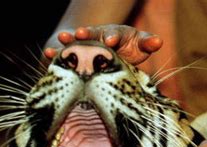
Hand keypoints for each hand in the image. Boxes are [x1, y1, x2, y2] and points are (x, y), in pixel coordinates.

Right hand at [44, 25, 162, 64]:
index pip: (115, 33)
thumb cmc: (128, 49)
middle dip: (87, 34)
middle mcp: (97, 36)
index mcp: (115, 34)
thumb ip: (147, 43)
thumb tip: (159, 41)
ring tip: (62, 39)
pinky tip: (48, 54)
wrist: (110, 53)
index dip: (113, 36)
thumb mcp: (139, 46)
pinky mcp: (73, 53)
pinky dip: (56, 52)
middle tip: (80, 33)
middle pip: (92, 33)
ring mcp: (84, 44)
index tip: (111, 40)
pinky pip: (64, 52)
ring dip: (69, 40)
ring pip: (76, 41)